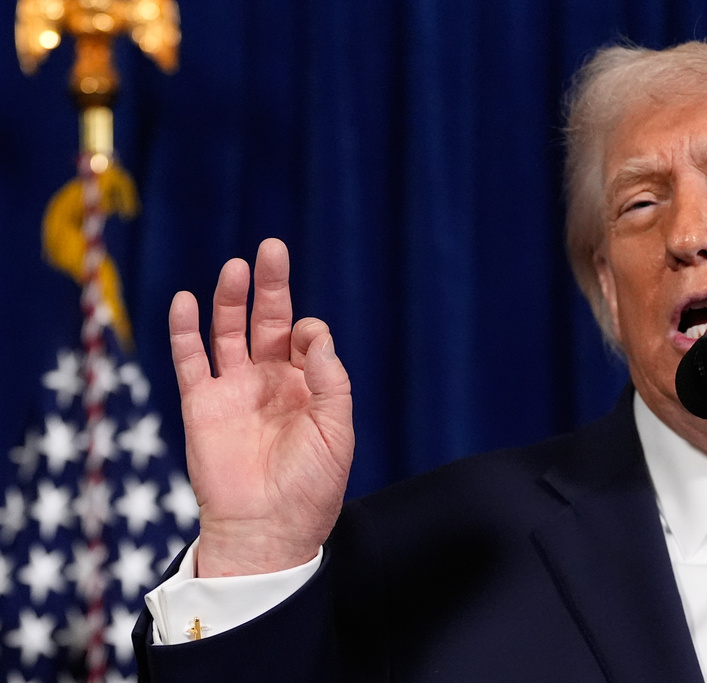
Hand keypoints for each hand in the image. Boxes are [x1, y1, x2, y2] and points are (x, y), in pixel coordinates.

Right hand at [169, 238, 353, 576]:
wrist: (267, 530)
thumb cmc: (310, 487)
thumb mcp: (338, 432)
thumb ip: (331, 381)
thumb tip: (315, 333)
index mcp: (307, 387)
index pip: (307, 338)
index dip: (310, 331)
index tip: (308, 344)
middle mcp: (270, 381)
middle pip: (267, 321)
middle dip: (270, 286)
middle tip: (272, 248)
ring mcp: (234, 390)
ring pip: (227, 332)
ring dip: (230, 299)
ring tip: (236, 268)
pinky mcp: (202, 405)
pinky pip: (190, 360)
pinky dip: (185, 330)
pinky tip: (187, 300)